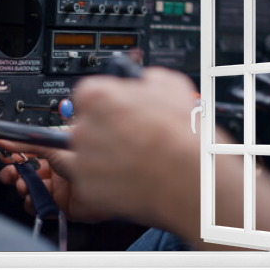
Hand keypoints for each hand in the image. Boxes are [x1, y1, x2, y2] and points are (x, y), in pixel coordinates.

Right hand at [0, 139, 110, 222]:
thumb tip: (10, 138)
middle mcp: (58, 169)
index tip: (4, 152)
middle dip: (15, 171)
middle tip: (9, 170)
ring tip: (22, 184)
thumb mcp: (56, 146)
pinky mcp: (62, 205)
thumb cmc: (96, 156)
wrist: (113, 180)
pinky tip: (33, 198)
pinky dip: (32, 203)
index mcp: (58, 151)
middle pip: (28, 171)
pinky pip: (41, 206)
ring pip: (31, 189)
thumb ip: (31, 144)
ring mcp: (60, 187)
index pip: (30, 152)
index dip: (16, 153)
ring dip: (22, 186)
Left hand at [70, 68, 200, 233]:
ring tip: (129, 160)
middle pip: (83, 126)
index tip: (114, 113)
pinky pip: (91, 182)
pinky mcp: (88, 188)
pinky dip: (105, 182)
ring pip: (85, 156)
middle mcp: (82, 127)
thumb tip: (140, 81)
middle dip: (101, 132)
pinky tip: (128, 177)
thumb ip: (143, 80)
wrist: (187, 174)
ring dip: (101, 157)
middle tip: (127, 138)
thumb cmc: (180, 132)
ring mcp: (83, 160)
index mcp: (95, 96)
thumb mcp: (168, 85)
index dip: (103, 105)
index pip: (85, 96)